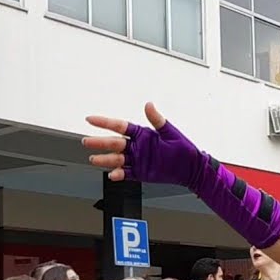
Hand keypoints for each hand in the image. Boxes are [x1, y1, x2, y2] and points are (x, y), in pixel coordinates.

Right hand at [84, 103, 204, 186]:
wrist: (192, 168)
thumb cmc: (184, 149)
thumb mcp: (170, 132)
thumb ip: (157, 120)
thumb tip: (149, 105)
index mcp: (142, 134)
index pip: (120, 126)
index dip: (104, 123)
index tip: (90, 119)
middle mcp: (137, 147)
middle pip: (114, 143)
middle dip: (99, 142)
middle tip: (86, 141)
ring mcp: (137, 160)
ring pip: (116, 159)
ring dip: (105, 159)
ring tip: (93, 159)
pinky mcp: (141, 172)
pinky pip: (126, 173)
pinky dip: (119, 174)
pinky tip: (112, 174)